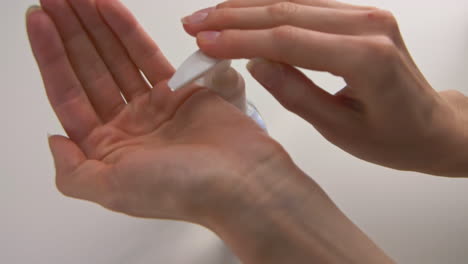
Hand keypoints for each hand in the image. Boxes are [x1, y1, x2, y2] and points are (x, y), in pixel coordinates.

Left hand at [26, 0, 283, 222]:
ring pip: (116, 59)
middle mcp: (127, 127)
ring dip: (95, 27)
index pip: (69, 96)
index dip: (51, 58)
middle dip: (70, 34)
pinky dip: (127, 31)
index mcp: (107, 150)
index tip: (40, 23)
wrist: (241, 180)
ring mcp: (153, 107)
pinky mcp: (179, 91)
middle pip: (89, 71)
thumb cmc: (181, 190)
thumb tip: (54, 141)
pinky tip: (108, 8)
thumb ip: (72, 172)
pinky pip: (147, 55)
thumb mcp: (112, 190)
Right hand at [183, 0, 467, 176]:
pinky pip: (307, 5)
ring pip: (293, 2)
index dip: (239, 39)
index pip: (287, 40)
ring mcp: (365, 15)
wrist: (432, 126)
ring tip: (210, 17)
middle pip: (286, 11)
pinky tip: (244, 13)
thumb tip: (254, 62)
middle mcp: (368, 25)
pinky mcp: (360, 15)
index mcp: (366, 58)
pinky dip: (270, 8)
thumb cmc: (395, 137)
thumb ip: (294, 93)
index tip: (204, 42)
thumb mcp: (338, 129)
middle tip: (194, 23)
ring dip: (246, 7)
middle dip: (232, 16)